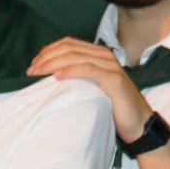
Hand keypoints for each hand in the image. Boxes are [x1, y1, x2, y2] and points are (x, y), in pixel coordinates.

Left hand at [26, 38, 153, 141]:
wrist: (139, 124)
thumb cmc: (112, 107)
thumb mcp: (92, 88)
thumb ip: (78, 78)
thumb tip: (50, 76)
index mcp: (98, 54)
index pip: (68, 44)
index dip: (48, 51)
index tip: (33, 65)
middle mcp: (104, 56)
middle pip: (69, 48)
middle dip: (46, 57)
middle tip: (31, 70)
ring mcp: (110, 67)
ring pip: (76, 56)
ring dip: (53, 62)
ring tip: (39, 72)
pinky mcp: (114, 80)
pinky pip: (89, 70)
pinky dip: (72, 70)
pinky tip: (58, 75)